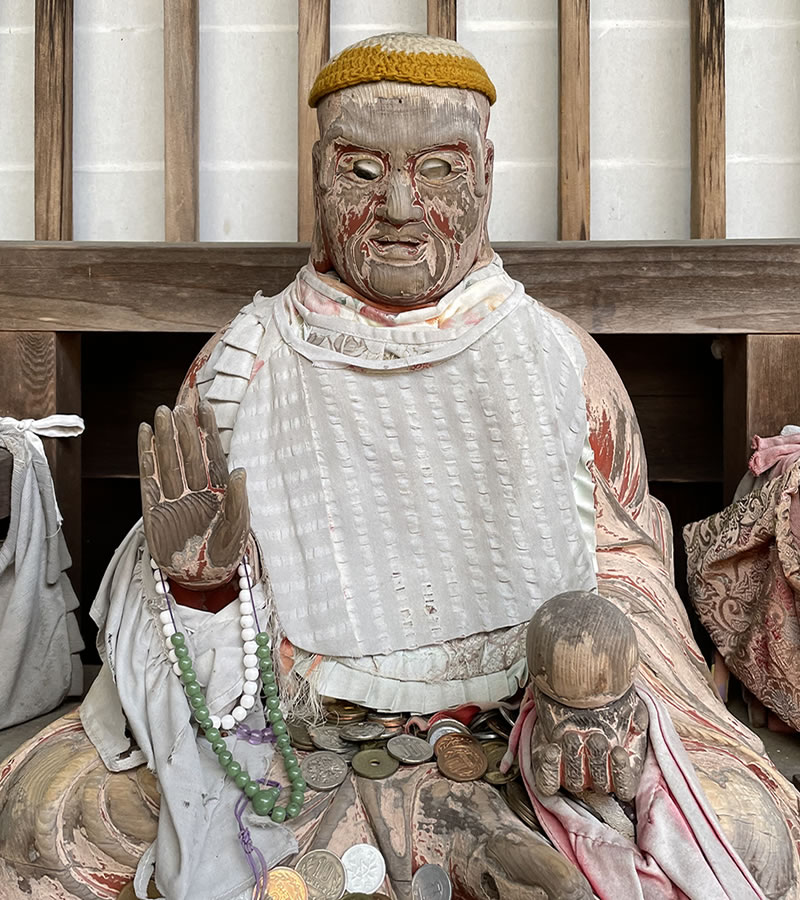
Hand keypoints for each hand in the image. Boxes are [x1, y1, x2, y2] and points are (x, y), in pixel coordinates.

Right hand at [138, 402, 249, 589]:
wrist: (202, 578)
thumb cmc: (225, 551)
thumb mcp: (237, 526)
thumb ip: (238, 499)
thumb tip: (239, 470)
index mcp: (219, 488)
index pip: (212, 452)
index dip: (208, 430)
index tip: (205, 406)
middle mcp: (196, 487)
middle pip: (188, 452)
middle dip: (184, 429)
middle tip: (177, 406)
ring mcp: (175, 495)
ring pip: (169, 460)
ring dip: (165, 437)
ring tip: (161, 414)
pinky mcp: (155, 508)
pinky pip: (150, 478)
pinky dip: (147, 457)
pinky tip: (145, 437)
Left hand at [530, 686, 647, 801]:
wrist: (572, 684)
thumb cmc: (604, 700)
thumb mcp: (629, 706)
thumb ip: (638, 719)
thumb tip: (637, 728)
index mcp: (618, 767)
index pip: (624, 788)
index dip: (622, 774)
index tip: (618, 752)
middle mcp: (595, 772)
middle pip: (599, 785)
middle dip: (598, 761)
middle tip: (595, 738)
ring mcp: (571, 770)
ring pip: (574, 782)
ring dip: (574, 760)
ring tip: (573, 736)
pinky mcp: (549, 764)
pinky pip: (548, 782)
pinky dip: (550, 769)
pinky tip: (553, 750)